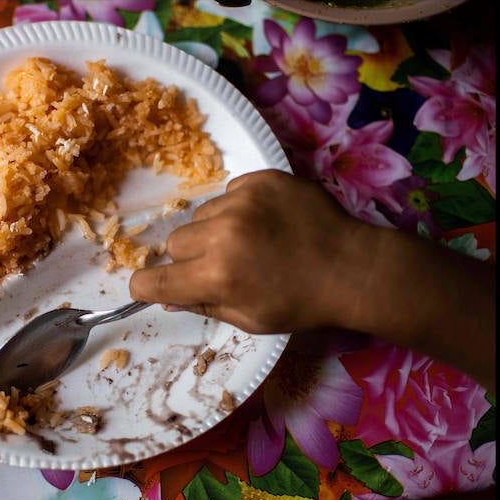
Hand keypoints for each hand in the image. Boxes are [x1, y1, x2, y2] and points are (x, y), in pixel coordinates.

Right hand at [130, 169, 364, 333]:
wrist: (353, 267)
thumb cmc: (302, 303)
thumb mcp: (250, 320)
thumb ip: (203, 306)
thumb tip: (166, 298)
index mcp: (219, 277)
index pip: (156, 280)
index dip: (146, 286)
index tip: (147, 287)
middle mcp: (223, 235)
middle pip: (174, 243)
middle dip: (189, 258)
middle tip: (220, 266)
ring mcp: (243, 202)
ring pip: (200, 216)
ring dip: (213, 231)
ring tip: (248, 242)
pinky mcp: (261, 180)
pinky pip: (228, 193)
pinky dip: (237, 209)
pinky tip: (264, 223)